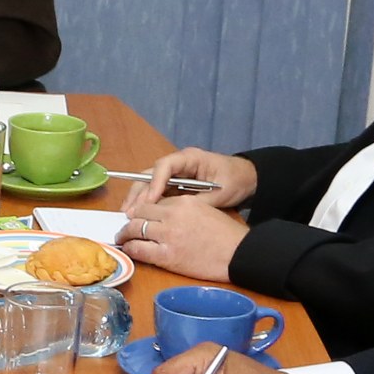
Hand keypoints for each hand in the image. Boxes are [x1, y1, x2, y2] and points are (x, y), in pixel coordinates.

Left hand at [116, 195, 250, 281]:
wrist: (238, 254)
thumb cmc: (227, 235)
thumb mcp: (205, 210)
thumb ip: (183, 209)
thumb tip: (163, 215)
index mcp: (184, 202)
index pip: (155, 201)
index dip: (145, 209)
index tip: (140, 215)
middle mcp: (172, 215)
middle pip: (141, 212)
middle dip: (131, 218)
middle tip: (125, 225)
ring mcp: (168, 235)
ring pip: (134, 228)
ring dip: (125, 233)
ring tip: (122, 237)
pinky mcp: (166, 255)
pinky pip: (138, 249)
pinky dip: (130, 248)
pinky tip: (129, 249)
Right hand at [121, 147, 256, 210]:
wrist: (246, 178)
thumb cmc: (235, 180)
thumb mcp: (220, 193)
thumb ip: (198, 203)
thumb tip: (176, 214)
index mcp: (190, 158)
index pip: (165, 166)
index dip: (155, 182)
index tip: (150, 200)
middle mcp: (178, 163)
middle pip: (150, 174)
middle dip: (139, 192)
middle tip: (130, 211)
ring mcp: (174, 174)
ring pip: (148, 183)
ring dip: (137, 198)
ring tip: (127, 215)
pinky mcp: (174, 185)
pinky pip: (155, 192)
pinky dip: (145, 203)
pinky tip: (137, 215)